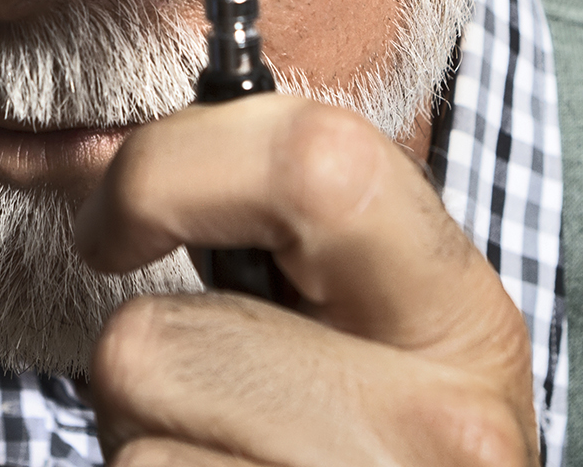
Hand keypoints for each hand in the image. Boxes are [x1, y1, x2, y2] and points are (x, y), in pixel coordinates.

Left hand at [73, 94, 536, 465]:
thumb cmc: (387, 454)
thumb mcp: (390, 341)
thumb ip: (302, 237)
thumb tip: (124, 148)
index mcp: (463, 320)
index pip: (311, 163)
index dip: (167, 168)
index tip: (119, 224)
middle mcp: (438, 430)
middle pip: (153, 343)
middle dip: (143, 371)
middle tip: (211, 401)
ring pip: (129, 449)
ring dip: (148, 457)